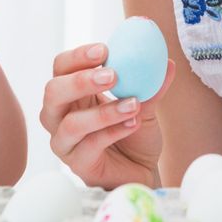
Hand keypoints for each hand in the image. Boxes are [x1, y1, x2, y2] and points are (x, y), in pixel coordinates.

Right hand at [40, 42, 175, 187]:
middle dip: (81, 81)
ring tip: (134, 104)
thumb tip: (168, 62)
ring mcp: (65, 143)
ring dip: (104, 112)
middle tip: (112, 75)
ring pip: (71, 123)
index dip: (78, 56)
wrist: (142, 171)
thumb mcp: (144, 104)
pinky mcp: (78, 165)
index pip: (61, 67)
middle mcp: (59, 116)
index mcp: (71, 93)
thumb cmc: (134, 135)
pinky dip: (112, 132)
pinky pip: (89, 146)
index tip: (105, 49)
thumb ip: (151, 84)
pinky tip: (133, 123)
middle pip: (53, 92)